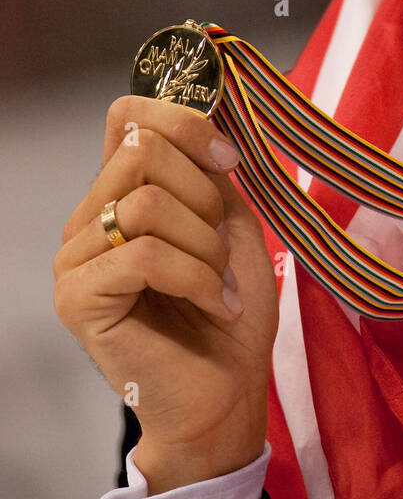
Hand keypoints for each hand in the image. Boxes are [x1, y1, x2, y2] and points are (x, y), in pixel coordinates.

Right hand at [54, 96, 278, 492]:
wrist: (226, 389)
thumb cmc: (228, 308)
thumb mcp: (230, 219)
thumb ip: (209, 168)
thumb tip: (207, 109)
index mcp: (121, 191)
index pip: (127, 115)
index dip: (184, 123)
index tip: (227, 161)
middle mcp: (89, 218)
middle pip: (141, 151)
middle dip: (203, 196)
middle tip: (221, 248)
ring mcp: (75, 258)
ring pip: (146, 203)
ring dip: (204, 244)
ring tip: (217, 282)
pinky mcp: (77, 299)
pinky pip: (145, 255)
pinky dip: (196, 277)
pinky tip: (213, 304)